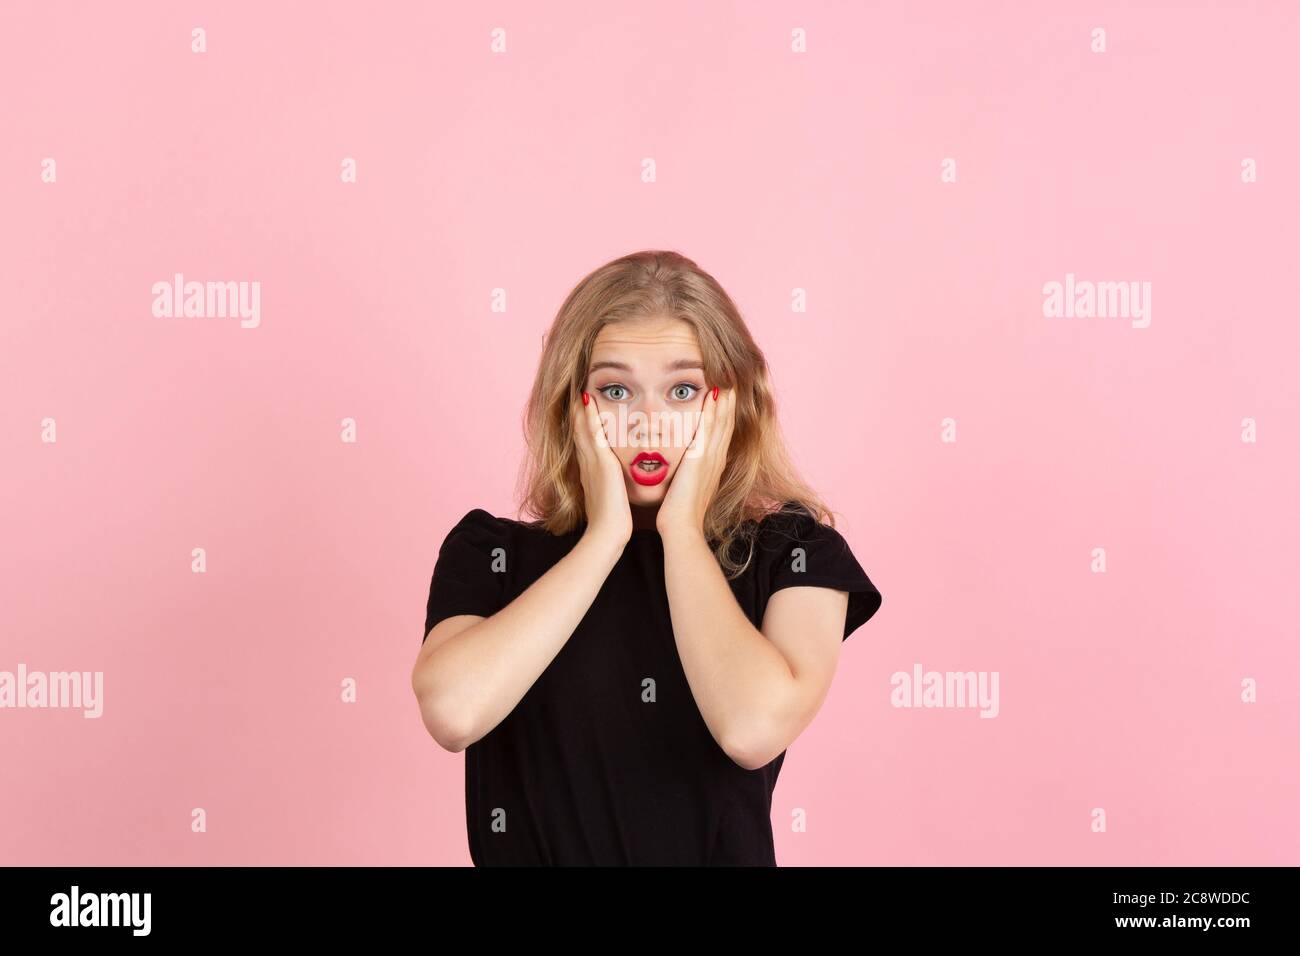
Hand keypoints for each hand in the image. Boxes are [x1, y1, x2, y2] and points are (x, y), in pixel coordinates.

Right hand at [573, 390, 631, 547]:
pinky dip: (588, 417)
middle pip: (578, 430)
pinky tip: (587, 400)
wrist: (607, 534)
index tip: (583, 405)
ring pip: (581, 428)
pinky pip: (592, 434)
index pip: (585, 440)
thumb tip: (614, 485)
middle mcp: (587, 463)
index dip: (582, 422)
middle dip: (576, 410)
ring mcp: (591, 462)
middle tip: (574, 389)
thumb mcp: (609, 500)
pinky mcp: (599, 463)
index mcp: (590, 471)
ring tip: (577, 387)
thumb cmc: (612, 522)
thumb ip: (610, 488)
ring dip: (579, 407)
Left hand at [656, 386, 735, 537]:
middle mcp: (716, 458)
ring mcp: (711, 457)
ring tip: (728, 377)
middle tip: (733, 377)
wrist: (682, 528)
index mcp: (713, 465)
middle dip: (729, 400)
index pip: (722, 432)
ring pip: (722, 421)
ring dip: (725, 398)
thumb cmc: (679, 514)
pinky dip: (714, 409)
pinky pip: (710, 427)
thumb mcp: (686, 489)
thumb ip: (687, 476)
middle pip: (726, 422)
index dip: (725, 412)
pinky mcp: (701, 458)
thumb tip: (683, 470)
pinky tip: (714, 392)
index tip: (726, 393)